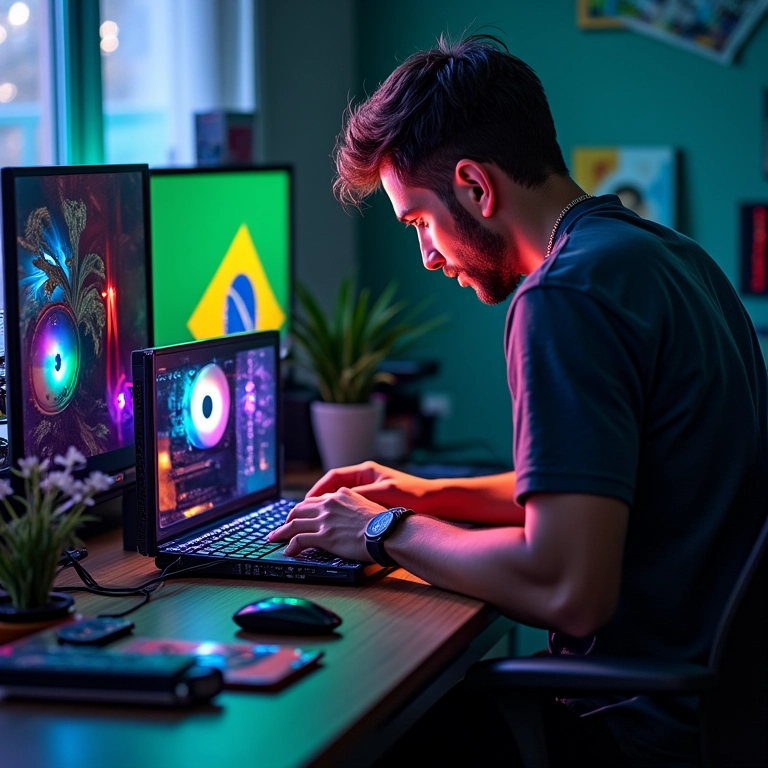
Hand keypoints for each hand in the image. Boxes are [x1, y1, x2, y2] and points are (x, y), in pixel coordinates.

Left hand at [268, 487, 386, 560]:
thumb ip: (352, 509)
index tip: (298, 515)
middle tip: (282, 526)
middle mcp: (329, 504)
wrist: (388, 531)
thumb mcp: (366, 506)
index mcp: (340, 495)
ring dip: (281, 532)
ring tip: (274, 538)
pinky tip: (288, 551)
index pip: (315, 500)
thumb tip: (350, 519)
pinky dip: (290, 546)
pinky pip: (299, 540)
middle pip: (299, 509)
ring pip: (294, 524)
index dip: (303, 509)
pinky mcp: (323, 536)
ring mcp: (325, 520)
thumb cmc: (383, 523)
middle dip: (287, 518)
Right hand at [306, 460, 432, 511]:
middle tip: (305, 514)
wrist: (437, 501)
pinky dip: (343, 514)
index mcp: (366, 471)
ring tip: (317, 521)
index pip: (333, 477)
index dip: (317, 490)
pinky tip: (338, 526)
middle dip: (319, 500)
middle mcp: (367, 478)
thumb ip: (360, 497)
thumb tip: (336, 502)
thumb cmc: (413, 495)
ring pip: (343, 498)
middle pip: (335, 487)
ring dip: (329, 508)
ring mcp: (372, 489)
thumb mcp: (383, 494)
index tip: (306, 503)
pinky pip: (353, 506)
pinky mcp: (377, 501)